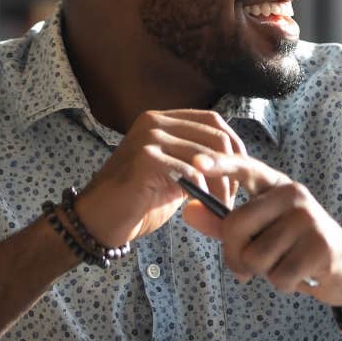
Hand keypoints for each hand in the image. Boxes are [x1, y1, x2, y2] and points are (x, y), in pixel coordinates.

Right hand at [74, 110, 243, 246]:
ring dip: (220, 185)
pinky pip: (190, 170)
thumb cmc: (138, 201)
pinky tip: (201, 206)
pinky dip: (202, 191)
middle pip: (215, 136)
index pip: (213, 121)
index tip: (241, 174)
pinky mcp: (146, 158)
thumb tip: (233, 161)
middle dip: (232, 168)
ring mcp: (149, 137)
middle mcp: (155, 121)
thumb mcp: (174, 174)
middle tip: (230, 197)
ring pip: (206, 155)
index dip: (234, 146)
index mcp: (162, 120)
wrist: (100, 220)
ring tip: (219, 207)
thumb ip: (197, 161)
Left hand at [183, 153, 341, 313]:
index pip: (246, 168)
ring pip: (255, 257)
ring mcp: (309, 218)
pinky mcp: (321, 245)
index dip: (220, 165)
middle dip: (236, 256)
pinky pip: (279, 275)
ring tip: (286, 265)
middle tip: (250, 267)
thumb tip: (188, 211)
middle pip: (236, 226)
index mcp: (276, 186)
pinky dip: (284, 285)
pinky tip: (301, 276)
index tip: (196, 162)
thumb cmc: (298, 249)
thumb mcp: (262, 233)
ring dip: (265, 273)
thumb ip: (224, 224)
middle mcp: (293, 194)